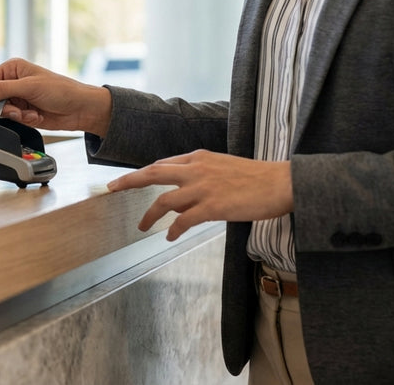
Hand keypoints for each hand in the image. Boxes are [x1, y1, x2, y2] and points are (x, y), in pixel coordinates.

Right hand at [0, 58, 111, 135]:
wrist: (81, 109)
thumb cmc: (62, 90)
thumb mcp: (29, 86)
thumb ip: (2, 89)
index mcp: (13, 69)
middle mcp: (14, 83)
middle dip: (3, 107)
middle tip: (15, 110)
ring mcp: (19, 99)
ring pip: (1, 111)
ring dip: (15, 115)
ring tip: (29, 113)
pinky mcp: (23, 113)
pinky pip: (12, 120)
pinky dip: (23, 120)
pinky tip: (35, 116)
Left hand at [106, 150, 293, 240]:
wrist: (282, 182)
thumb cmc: (257, 177)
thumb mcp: (223, 165)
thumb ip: (201, 173)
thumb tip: (186, 189)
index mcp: (199, 157)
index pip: (163, 164)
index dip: (143, 173)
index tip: (128, 179)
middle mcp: (196, 169)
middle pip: (153, 173)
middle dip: (128, 181)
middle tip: (111, 189)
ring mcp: (203, 188)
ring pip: (164, 200)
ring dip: (149, 215)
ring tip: (142, 226)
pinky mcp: (212, 207)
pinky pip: (183, 220)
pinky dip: (173, 229)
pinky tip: (169, 236)